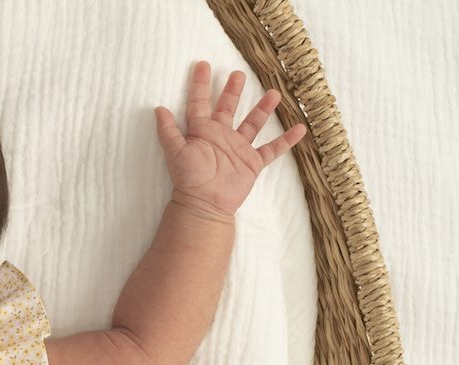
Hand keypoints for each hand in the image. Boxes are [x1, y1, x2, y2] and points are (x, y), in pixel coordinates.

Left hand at [154, 60, 307, 219]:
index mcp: (202, 131)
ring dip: (263, 109)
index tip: (202, 64)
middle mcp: (221, 136)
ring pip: (253, 123)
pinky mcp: (252, 163)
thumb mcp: (175, 152)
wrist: (204, 205)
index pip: (200, 102)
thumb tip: (157, 109)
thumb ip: (167, 131)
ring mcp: (238, 149)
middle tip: (238, 73)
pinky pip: (272, 149)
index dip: (199, 84)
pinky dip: (286, 140)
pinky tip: (300, 128)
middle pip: (228, 108)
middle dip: (232, 91)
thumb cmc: (188, 179)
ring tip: (274, 92)